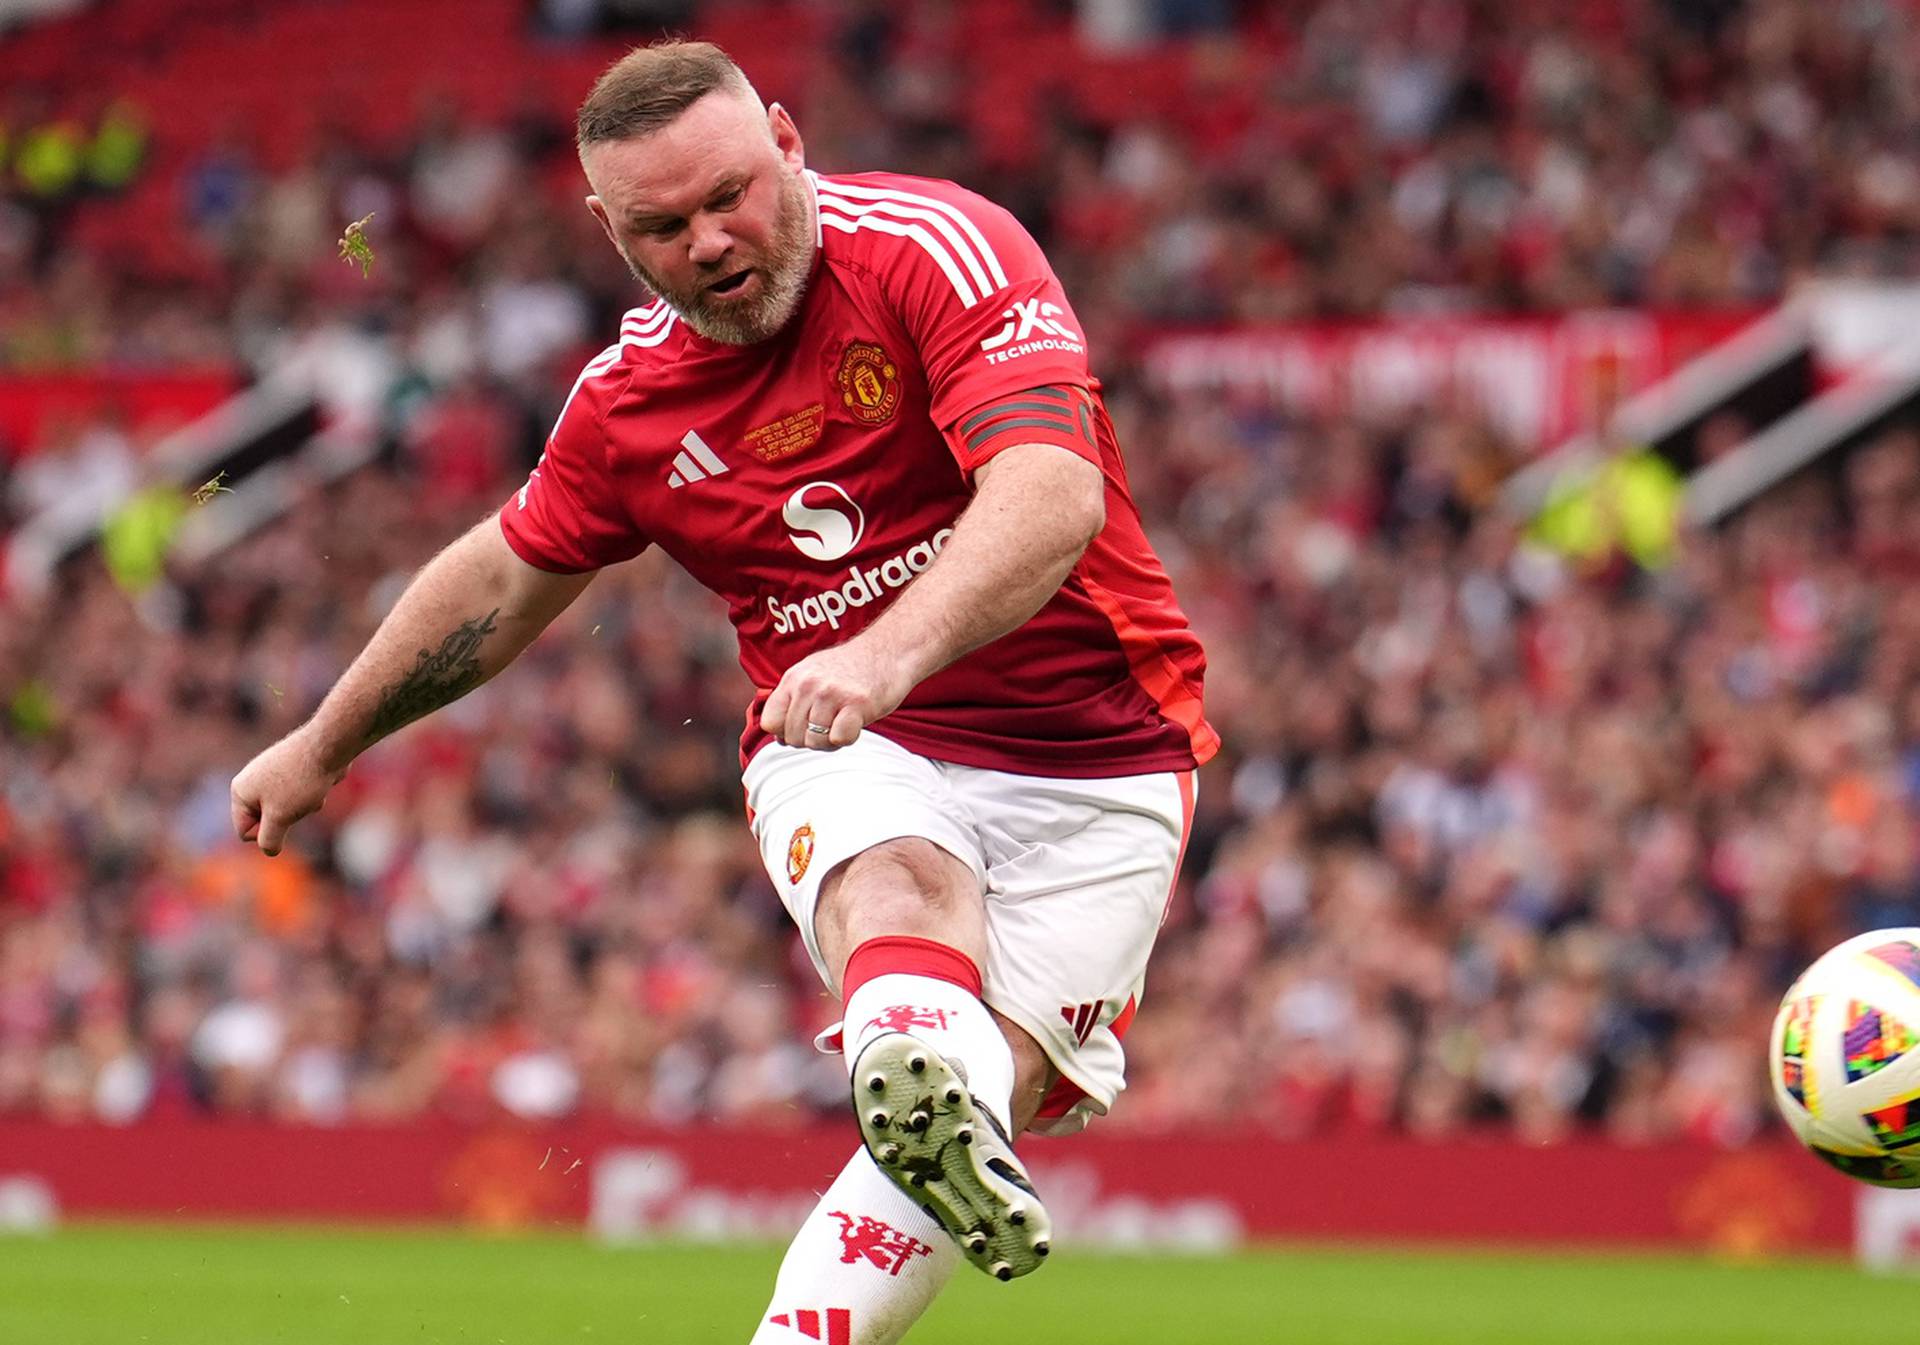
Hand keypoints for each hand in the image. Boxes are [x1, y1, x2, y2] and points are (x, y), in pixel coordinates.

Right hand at [231, 727, 346, 855]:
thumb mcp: (279, 818)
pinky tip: (320, 782)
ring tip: (310, 789)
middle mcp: (253, 782)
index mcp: (240, 791)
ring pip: (289, 811)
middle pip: (269, 822)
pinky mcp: (296, 773)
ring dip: (304, 809)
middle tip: (297, 802)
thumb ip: (269, 839)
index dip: (266, 833)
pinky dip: (313, 796)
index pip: (245, 832)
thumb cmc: (300, 782)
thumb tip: (270, 850)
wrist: (329, 747)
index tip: (282, 816)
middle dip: (288, 820)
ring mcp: (275, 776)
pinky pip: (303, 798)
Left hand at [761, 637, 913, 749]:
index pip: (770, 722)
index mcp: (794, 678)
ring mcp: (832, 694)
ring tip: (843, 723)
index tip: (804, 727)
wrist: (889, 650)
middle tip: (830, 725)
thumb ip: (793, 700)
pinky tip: (855, 724)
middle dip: (810, 740)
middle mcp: (809, 685)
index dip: (785, 732)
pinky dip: (847, 739)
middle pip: (792, 737)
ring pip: (814, 742)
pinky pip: (839, 739)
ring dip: (830, 742)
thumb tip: (778, 737)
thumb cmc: (852, 668)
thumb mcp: (812, 674)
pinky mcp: (857, 704)